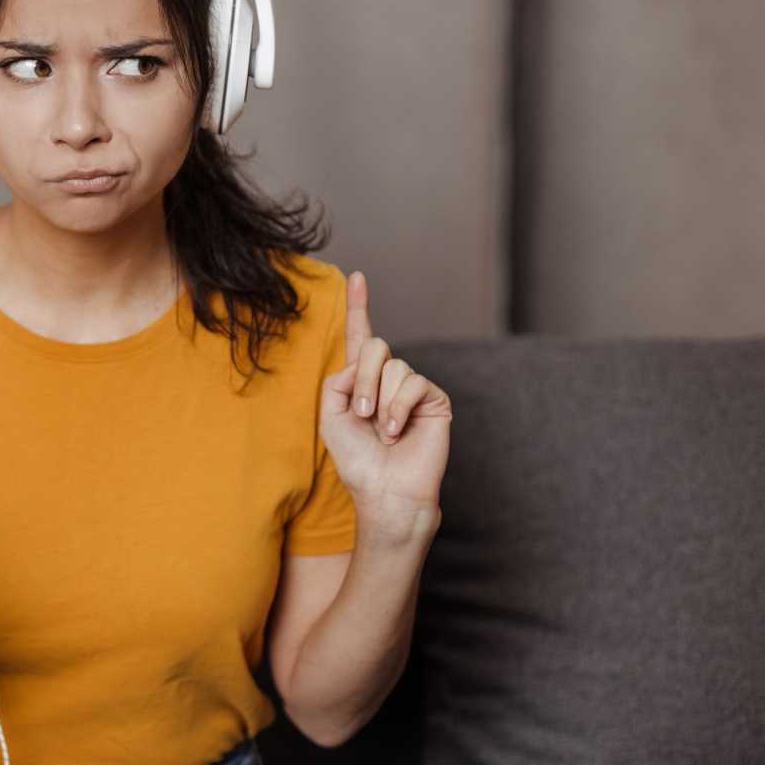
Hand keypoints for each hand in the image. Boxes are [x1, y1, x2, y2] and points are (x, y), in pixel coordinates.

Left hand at [318, 270, 451, 540]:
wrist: (384, 489)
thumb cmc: (357, 459)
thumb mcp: (330, 416)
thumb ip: (337, 380)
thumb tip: (364, 359)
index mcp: (361, 380)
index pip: (361, 337)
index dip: (359, 305)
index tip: (357, 275)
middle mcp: (388, 379)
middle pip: (375, 345)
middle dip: (363, 379)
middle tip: (362, 415)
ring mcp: (412, 387)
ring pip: (394, 365)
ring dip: (380, 399)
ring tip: (383, 430)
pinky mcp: (435, 399)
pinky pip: (414, 383)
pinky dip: (400, 407)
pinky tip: (399, 431)